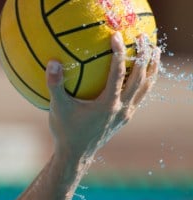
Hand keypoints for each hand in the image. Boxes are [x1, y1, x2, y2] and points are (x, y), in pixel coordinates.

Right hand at [46, 32, 160, 161]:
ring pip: (146, 87)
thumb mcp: (57, 108)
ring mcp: (126, 113)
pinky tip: (145, 72)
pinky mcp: (126, 117)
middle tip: (143, 37)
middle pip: (140, 77)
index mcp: (107, 104)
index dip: (118, 53)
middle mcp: (121, 108)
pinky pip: (141, 95)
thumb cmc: (65, 131)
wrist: (76, 155)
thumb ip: (55, 85)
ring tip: (155, 51)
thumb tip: (53, 62)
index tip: (116, 37)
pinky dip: (147, 81)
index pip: (118, 73)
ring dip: (152, 68)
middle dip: (143, 55)